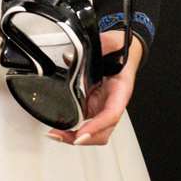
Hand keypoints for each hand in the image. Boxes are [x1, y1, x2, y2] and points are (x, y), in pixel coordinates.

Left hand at [48, 30, 141, 145]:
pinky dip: (73, 128)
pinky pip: (85, 122)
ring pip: (94, 131)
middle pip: (102, 131)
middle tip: (59, 136)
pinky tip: (61, 128)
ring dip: (76, 137)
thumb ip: (96, 47)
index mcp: (121, 90)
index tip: (81, 134)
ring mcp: (103, 106)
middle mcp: (113, 102)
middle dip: (82, 138)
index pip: (111, 114)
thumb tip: (71, 56)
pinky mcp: (94, 105)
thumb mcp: (110, 43)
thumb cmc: (121, 49)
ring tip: (56, 135)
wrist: (124, 48)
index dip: (96, 126)